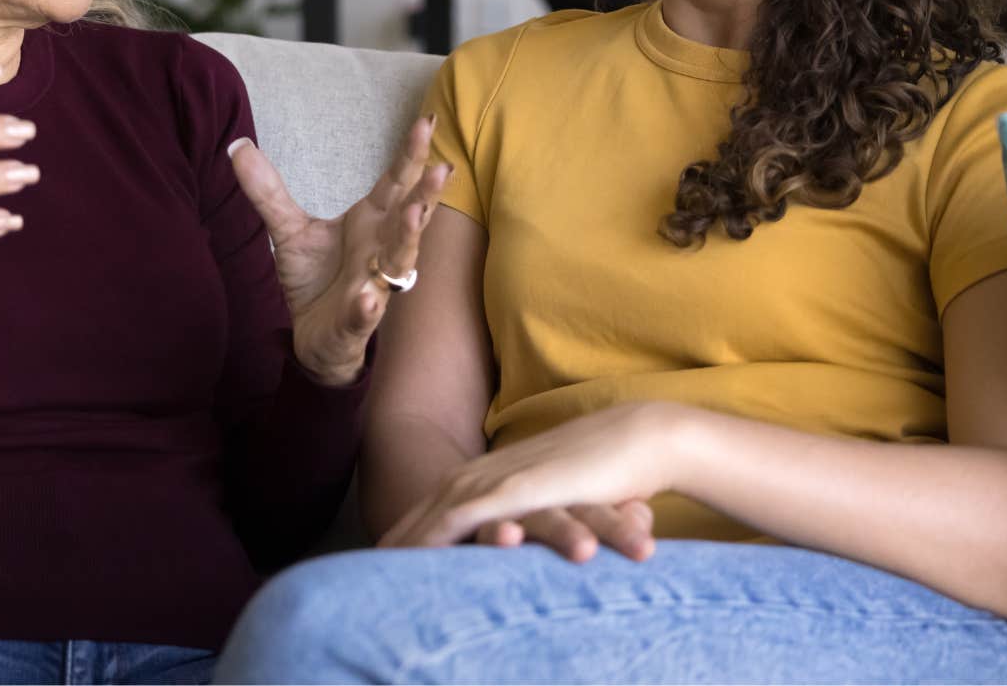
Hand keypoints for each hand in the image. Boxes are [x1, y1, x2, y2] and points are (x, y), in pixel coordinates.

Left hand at [228, 115, 451, 385]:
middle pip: (409, 218)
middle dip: (425, 194)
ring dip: (408, 240)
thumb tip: (238, 146)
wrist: (312, 336)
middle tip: (441, 168)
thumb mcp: (288, 230)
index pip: (395, 184)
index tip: (427, 122)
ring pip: (398, 262)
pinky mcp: (356, 321)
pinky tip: (369, 299)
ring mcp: (374, 286)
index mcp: (372, 223)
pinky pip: (365, 314)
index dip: (411, 155)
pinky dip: (367, 307)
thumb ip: (268, 191)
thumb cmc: (316, 278)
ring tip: (414, 216)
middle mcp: (381, 250)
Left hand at [379, 401, 688, 555]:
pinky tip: (418, 556)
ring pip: (438, 511)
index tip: (383, 557)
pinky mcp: (521, 488)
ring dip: (406, 539)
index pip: (439, 504)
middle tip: (363, 569)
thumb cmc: (608, 473)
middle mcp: (490, 471)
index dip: (410, 530)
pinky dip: (438, 534)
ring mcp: (503, 477)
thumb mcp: (562, 498)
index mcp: (496, 472)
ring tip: (377, 567)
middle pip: (426, 507)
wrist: (643, 437)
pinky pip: (469, 515)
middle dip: (396, 537)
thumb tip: (526, 537)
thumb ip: (538, 514)